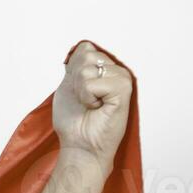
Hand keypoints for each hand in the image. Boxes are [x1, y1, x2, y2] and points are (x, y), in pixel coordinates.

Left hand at [51, 41, 132, 168]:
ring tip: (91, 104)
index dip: (74, 70)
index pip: (85, 48)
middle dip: (76, 80)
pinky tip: (96, 108)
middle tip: (84, 100)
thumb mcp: (68, 85)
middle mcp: (116, 70)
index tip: (78, 90)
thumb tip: (83, 46)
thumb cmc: (74, 122)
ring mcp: (122, 78)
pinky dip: (87, 97)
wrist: (79, 145)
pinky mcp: (124, 89)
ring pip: (87, 69)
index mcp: (105, 68)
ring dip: (81, 91)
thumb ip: (76, 65)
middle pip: (86, 55)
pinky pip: (92, 82)